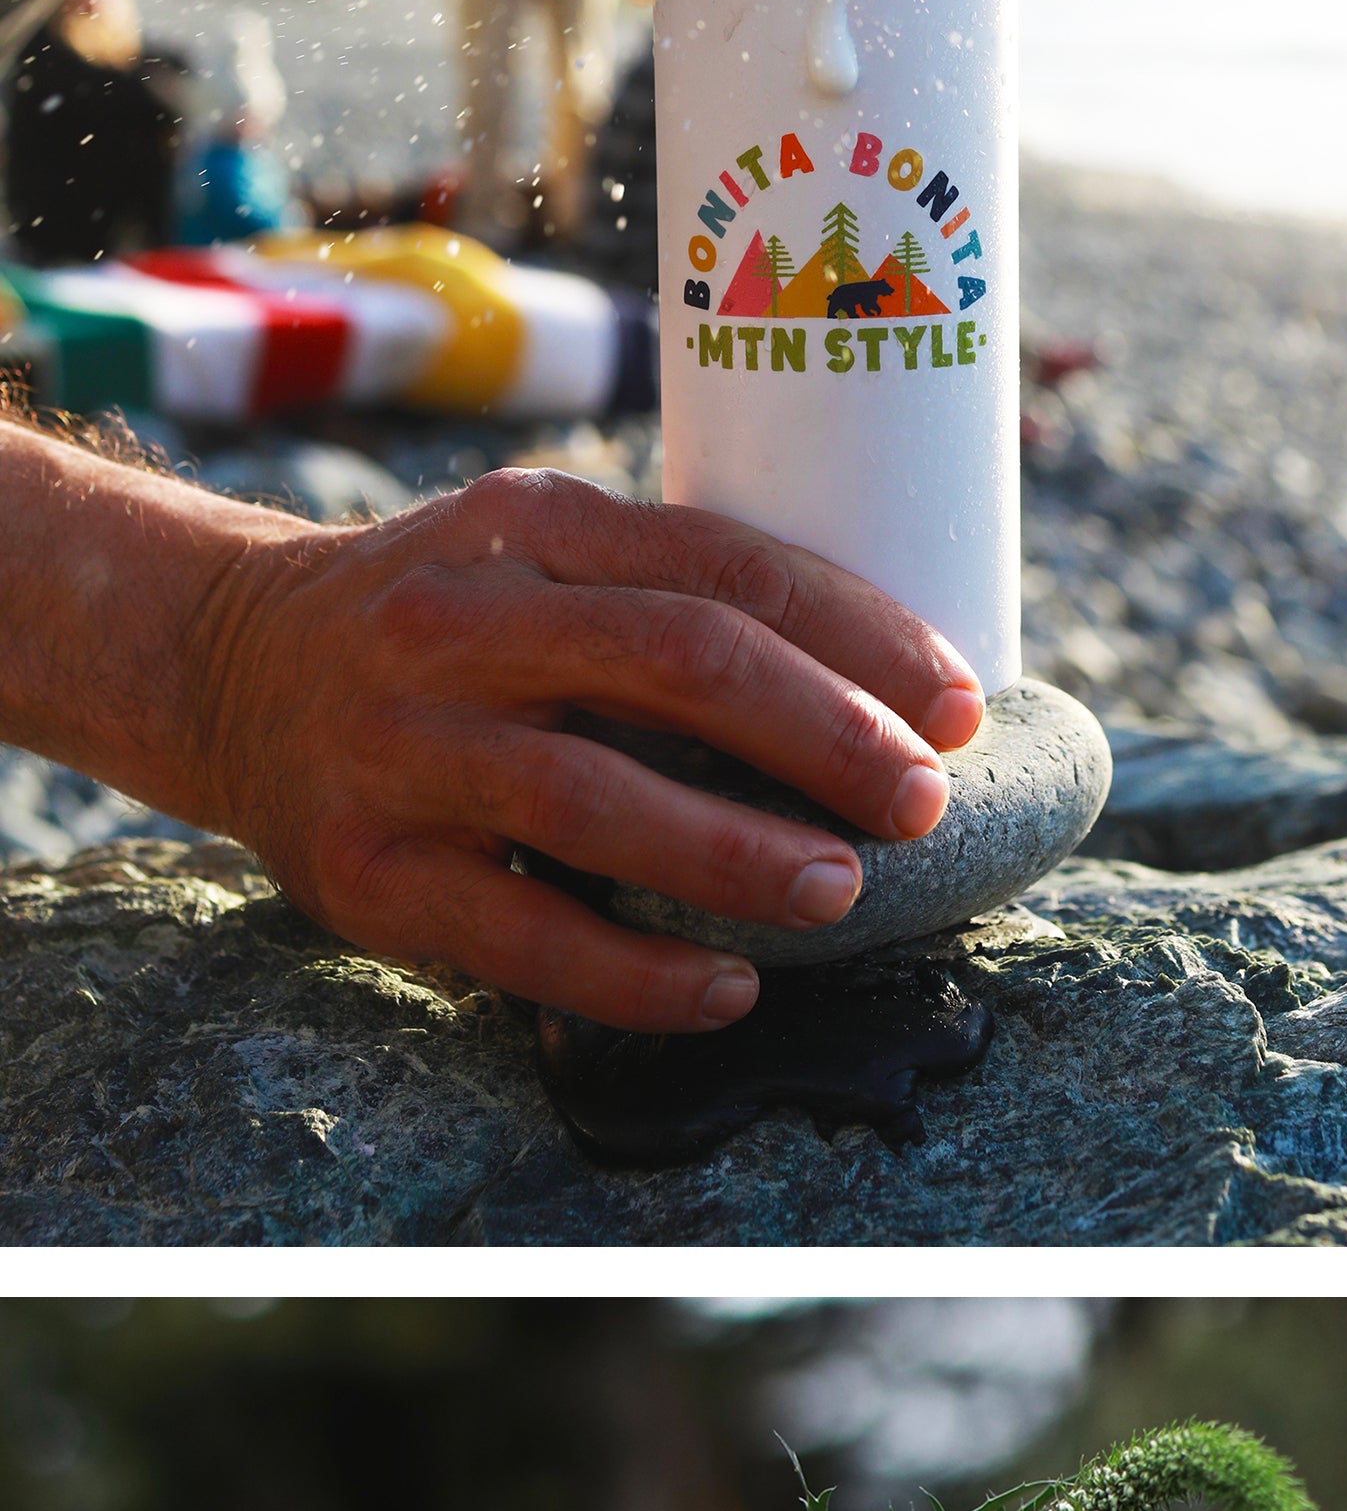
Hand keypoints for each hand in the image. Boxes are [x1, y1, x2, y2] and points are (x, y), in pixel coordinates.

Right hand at [179, 467, 986, 1032]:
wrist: (225, 665)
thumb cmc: (449, 622)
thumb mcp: (539, 551)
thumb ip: (672, 591)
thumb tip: (893, 684)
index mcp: (530, 523)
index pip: (725, 566)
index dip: (861, 634)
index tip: (957, 703)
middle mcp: (457, 622)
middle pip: (679, 665)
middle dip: (826, 736)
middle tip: (920, 800)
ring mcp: (402, 748)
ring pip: (595, 802)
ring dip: (739, 855)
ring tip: (842, 889)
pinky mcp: (367, 871)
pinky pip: (523, 934)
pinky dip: (638, 972)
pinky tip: (729, 987)